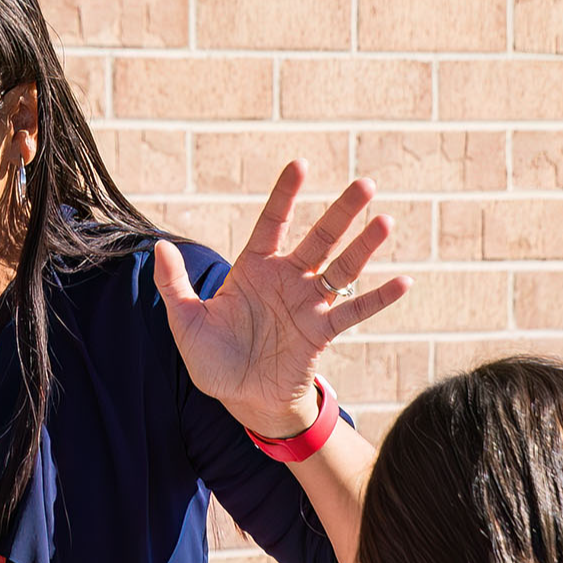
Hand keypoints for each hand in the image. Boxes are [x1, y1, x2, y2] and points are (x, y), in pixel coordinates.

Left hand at [155, 161, 410, 436]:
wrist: (240, 398)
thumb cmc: (212, 359)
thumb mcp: (186, 321)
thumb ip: (174, 284)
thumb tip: (158, 247)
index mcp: (254, 269)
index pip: (274, 223)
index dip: (286, 195)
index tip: (301, 164)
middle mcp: (287, 279)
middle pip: (319, 238)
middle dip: (342, 212)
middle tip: (367, 183)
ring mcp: (308, 304)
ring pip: (341, 268)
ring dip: (363, 246)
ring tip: (384, 221)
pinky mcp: (323, 332)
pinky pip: (354, 312)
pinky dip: (378, 299)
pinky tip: (404, 282)